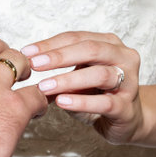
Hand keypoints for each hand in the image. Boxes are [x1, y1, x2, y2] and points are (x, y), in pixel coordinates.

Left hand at [21, 31, 143, 144]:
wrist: (127, 119)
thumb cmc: (98, 93)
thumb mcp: (77, 75)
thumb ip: (60, 68)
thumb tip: (27, 63)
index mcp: (109, 44)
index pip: (76, 37)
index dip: (50, 44)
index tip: (26, 52)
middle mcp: (123, 57)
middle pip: (90, 49)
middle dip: (59, 56)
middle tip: (34, 64)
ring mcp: (129, 82)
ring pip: (99, 75)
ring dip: (68, 79)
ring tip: (44, 86)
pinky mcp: (127, 107)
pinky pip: (104, 102)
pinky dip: (81, 101)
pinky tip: (62, 102)